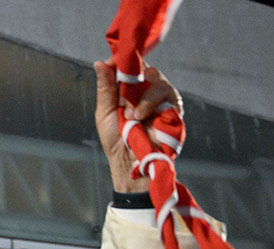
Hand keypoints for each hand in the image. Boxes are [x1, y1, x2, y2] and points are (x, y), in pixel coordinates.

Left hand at [93, 60, 181, 193]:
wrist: (130, 162)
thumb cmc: (116, 140)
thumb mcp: (105, 113)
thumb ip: (105, 88)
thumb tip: (99, 62)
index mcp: (131, 91)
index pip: (133, 66)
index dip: (125, 61)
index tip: (114, 62)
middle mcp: (148, 92)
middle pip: (148, 69)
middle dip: (134, 79)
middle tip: (121, 96)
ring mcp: (163, 100)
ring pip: (158, 80)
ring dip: (141, 97)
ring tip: (130, 116)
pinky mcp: (174, 108)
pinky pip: (168, 93)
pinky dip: (150, 103)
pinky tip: (139, 117)